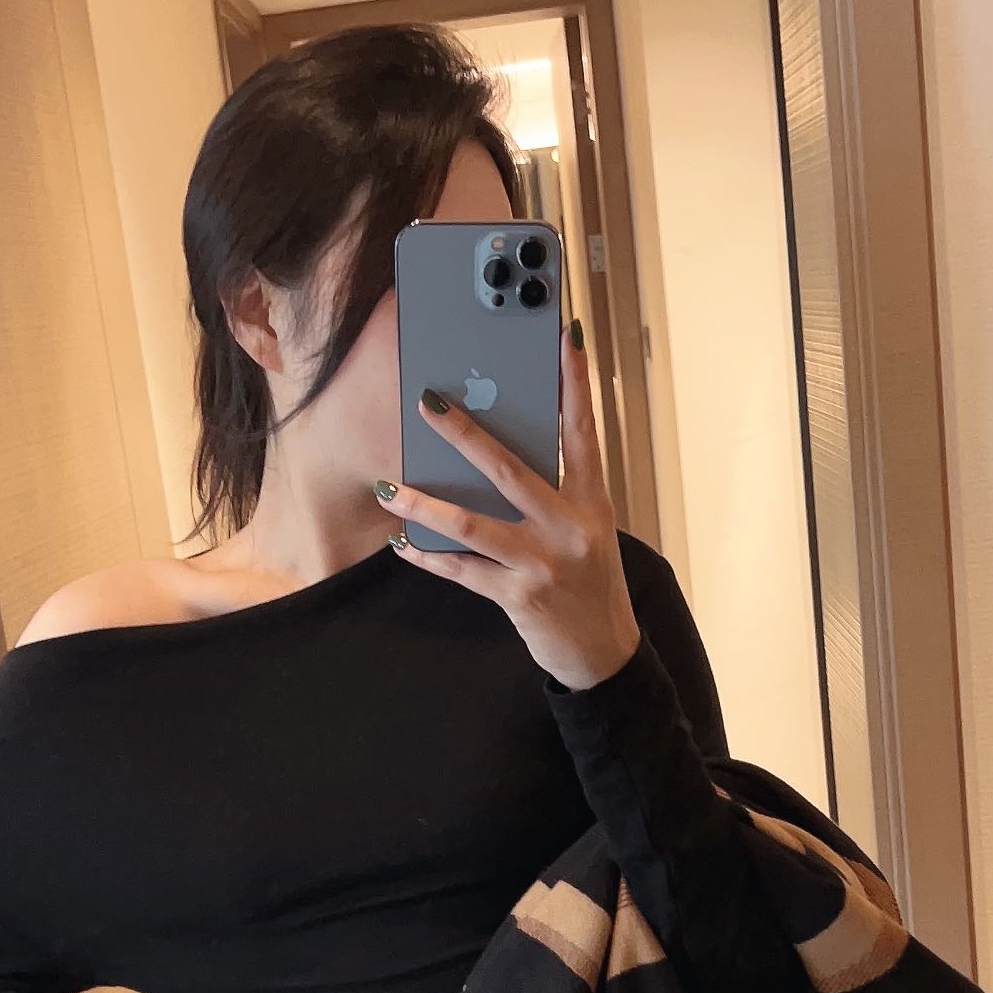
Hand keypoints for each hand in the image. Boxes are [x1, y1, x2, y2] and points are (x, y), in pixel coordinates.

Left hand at [378, 325, 642, 691]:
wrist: (604, 654)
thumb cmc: (590, 582)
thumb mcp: (586, 530)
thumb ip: (552, 494)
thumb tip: (492, 456)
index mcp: (591, 502)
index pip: (582, 431)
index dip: (575, 384)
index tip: (563, 338)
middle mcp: (569, 528)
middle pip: (510, 470)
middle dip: (465, 434)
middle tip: (428, 403)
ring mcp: (542, 564)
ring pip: (472, 526)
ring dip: (423, 505)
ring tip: (388, 486)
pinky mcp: (518, 598)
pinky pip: (462, 571)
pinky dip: (428, 556)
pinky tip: (401, 543)